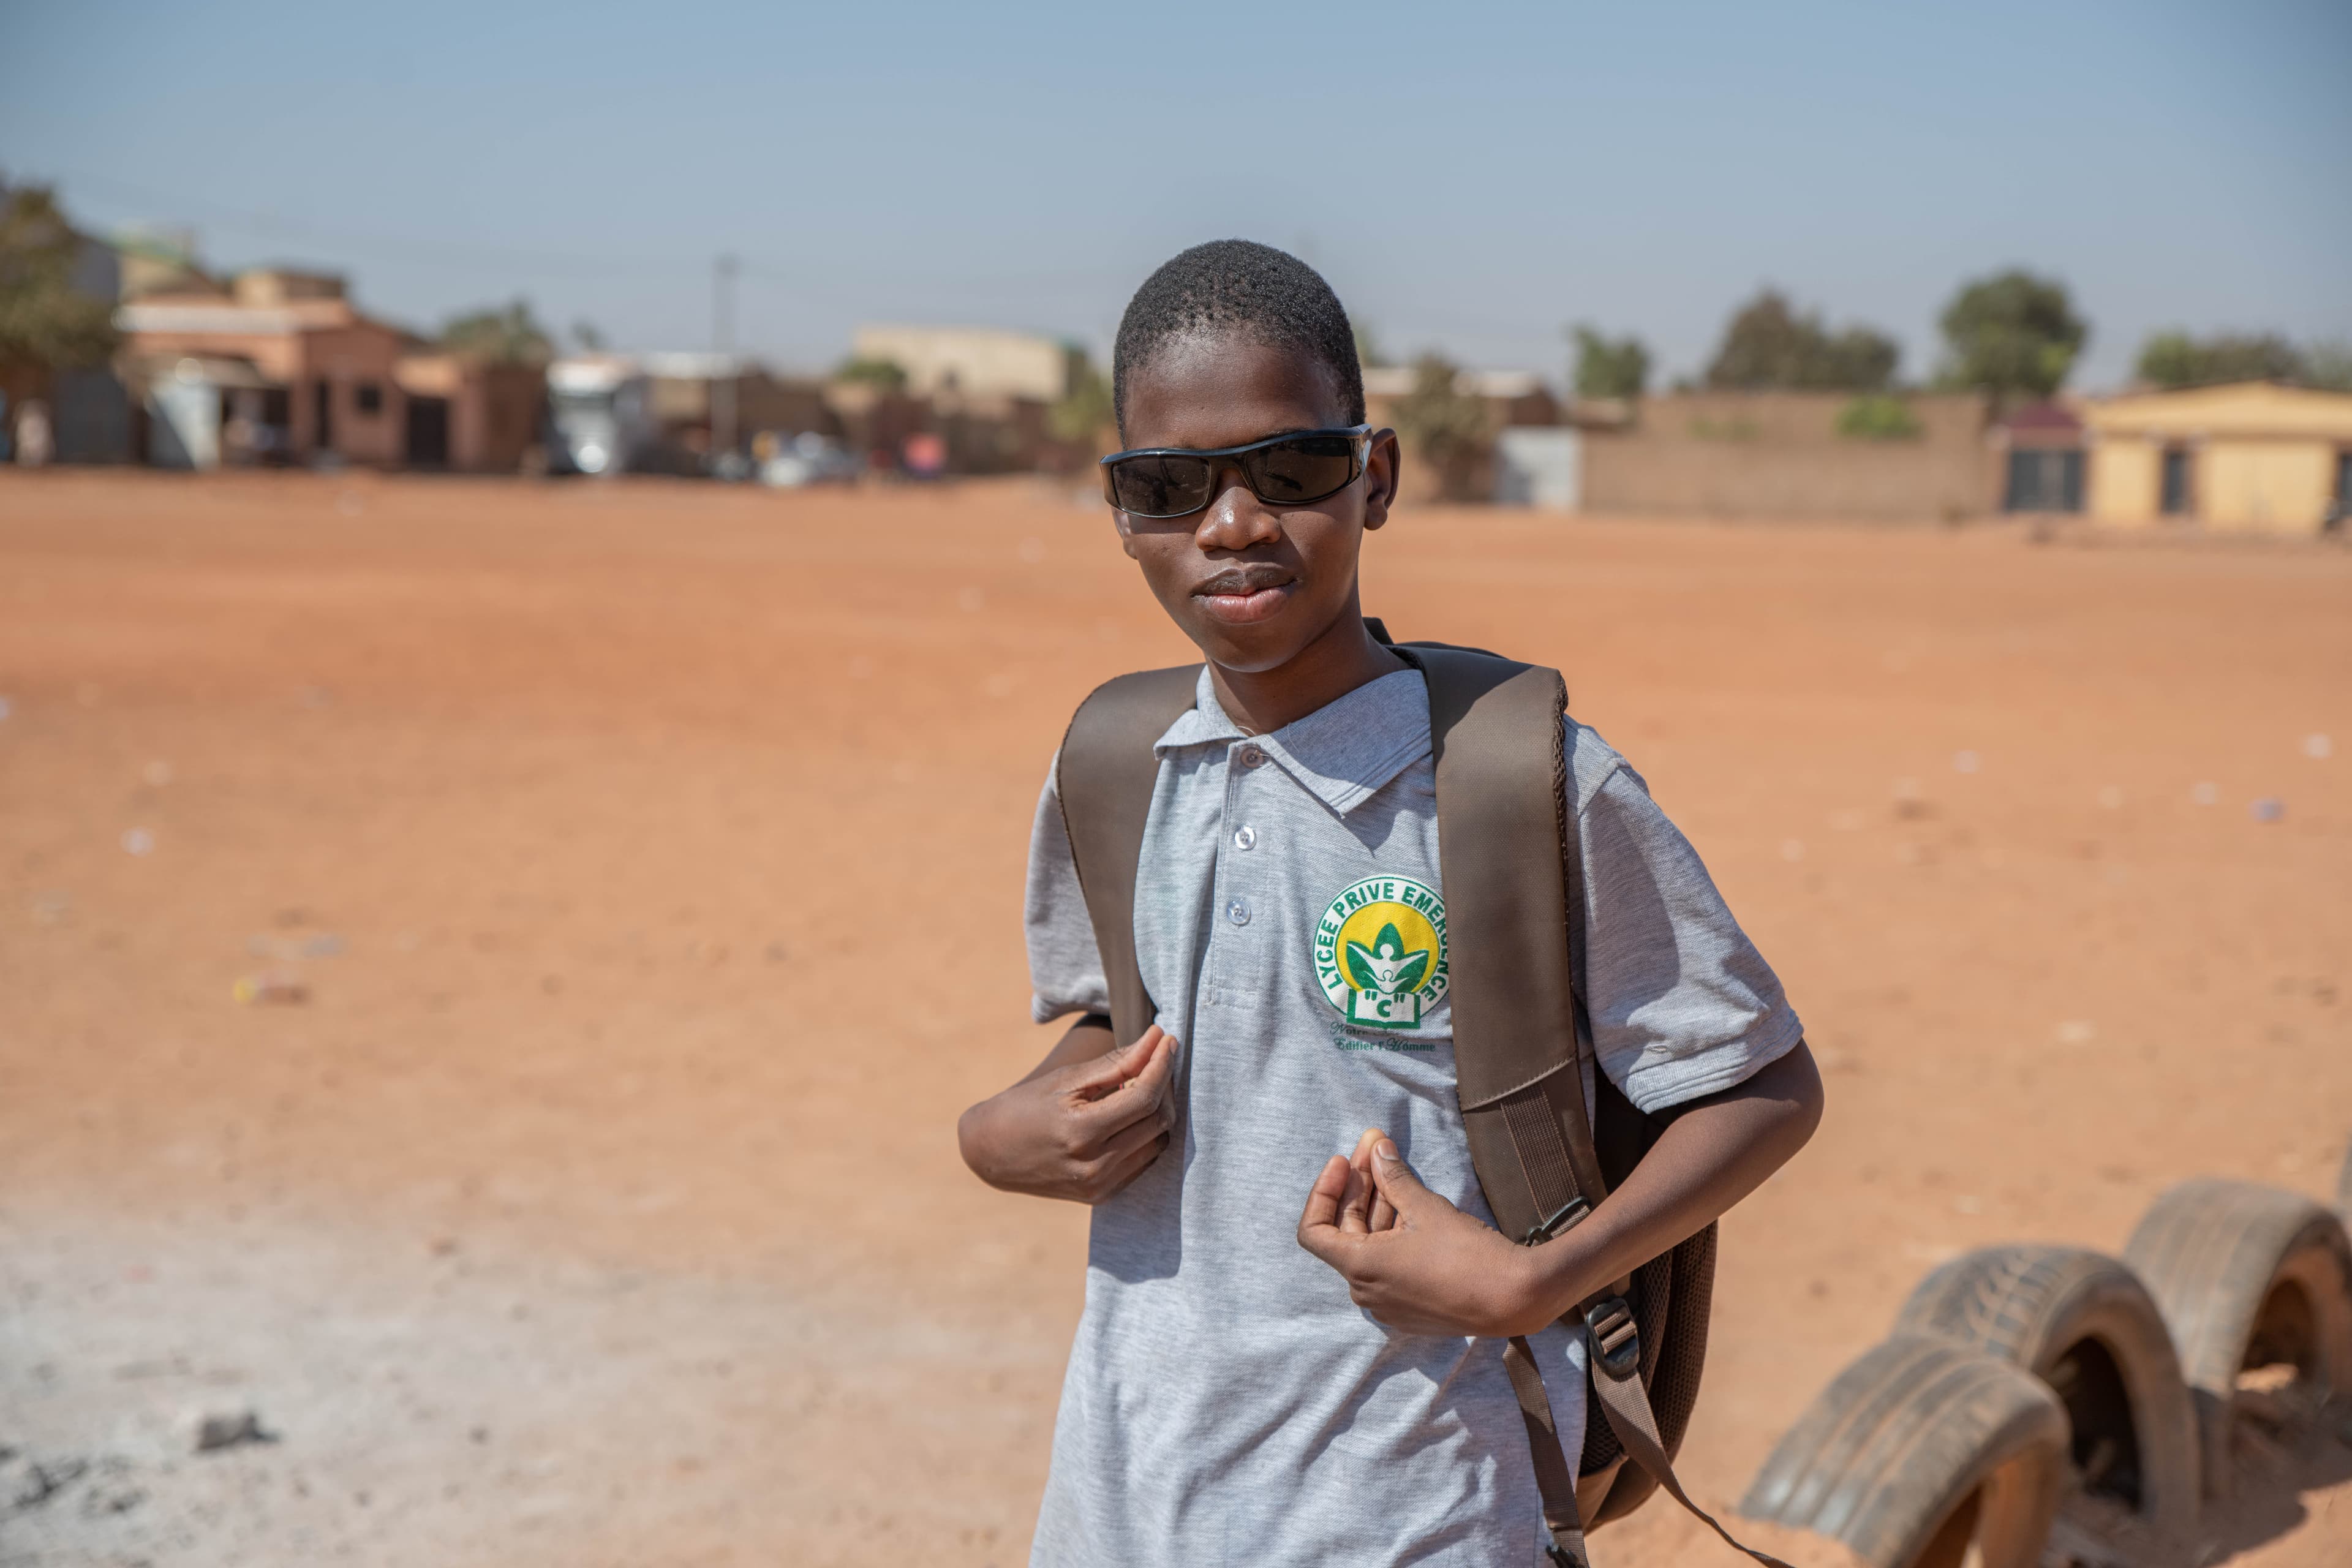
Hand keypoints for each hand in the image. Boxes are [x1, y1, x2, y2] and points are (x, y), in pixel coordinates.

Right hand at [958, 1026, 1177, 1203]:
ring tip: (1141, 1086)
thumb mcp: (1065, 1080)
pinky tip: (1130, 1116)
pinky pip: (1145, 1161)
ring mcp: (1101, 1186)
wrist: (991, 1153)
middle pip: (1157, 1120)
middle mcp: (1095, 1166)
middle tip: (1157, 1058)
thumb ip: (1115, 1063)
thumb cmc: (1026, 1107)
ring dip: (1158, 1110)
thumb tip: (1156, 1039)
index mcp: (1081, 1132)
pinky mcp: (1103, 1195)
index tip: (1167, 1040)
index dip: (1161, 1065)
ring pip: (1158, 1142)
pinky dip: (1147, 1135)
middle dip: (1164, 1084)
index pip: (1144, 1097)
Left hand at [1297, 1133, 1553, 1338]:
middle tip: (1376, 1148)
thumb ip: (1393, 1178)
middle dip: (1360, 1187)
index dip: (1324, 1191)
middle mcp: (1366, 1291)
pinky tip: (1409, 1203)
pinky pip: (1389, 1265)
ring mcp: (1389, 1303)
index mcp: (1360, 1268)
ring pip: (1371, 1247)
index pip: (1314, 1231)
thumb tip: (1376, 1149)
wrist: (1516, 1298)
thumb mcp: (1425, 1209)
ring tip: (1393, 1166)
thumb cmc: (1468, 1255)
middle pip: (1346, 1232)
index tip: (1343, 1162)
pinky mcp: (1412, 1308)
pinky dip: (1392, 1233)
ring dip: (1378, 1206)